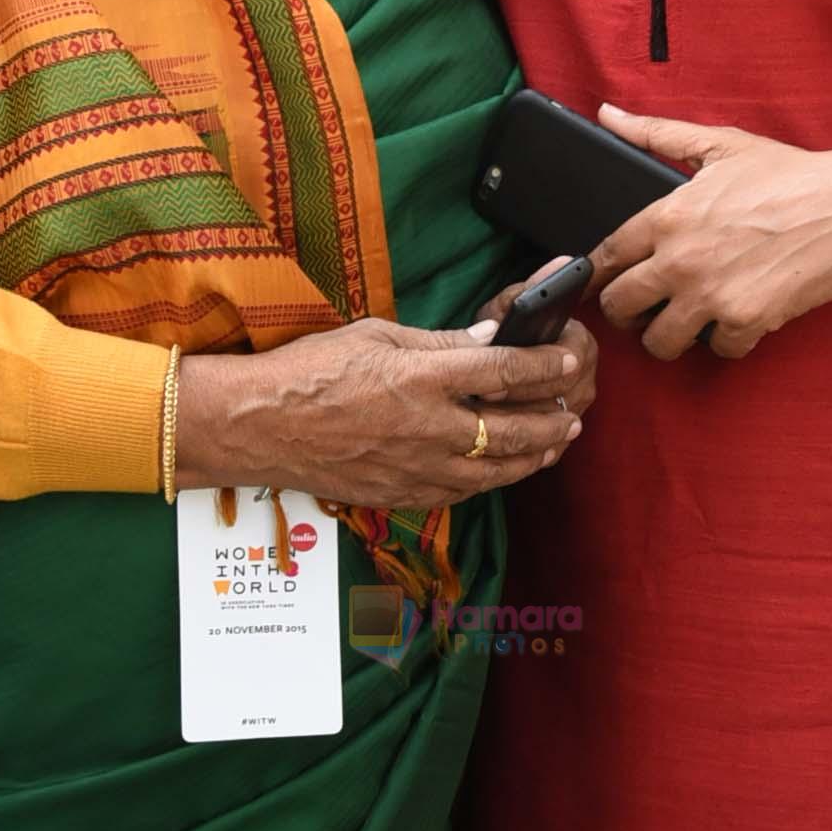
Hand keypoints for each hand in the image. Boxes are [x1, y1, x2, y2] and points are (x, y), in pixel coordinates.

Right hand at [176, 319, 591, 508]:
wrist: (259, 426)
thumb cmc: (309, 372)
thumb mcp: (375, 336)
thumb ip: (438, 343)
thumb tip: (487, 342)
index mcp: (422, 377)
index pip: (506, 372)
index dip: (547, 368)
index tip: (569, 362)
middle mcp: (428, 427)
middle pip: (515, 431)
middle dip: (552, 421)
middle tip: (571, 412)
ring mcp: (417, 468)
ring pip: (497, 472)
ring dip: (533, 457)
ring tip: (553, 444)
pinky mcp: (403, 494)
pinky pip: (462, 493)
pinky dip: (490, 481)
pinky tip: (501, 470)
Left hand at [589, 106, 831, 360]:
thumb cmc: (790, 174)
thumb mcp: (719, 144)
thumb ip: (655, 134)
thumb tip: (608, 114)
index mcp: (667, 216)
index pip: (605, 258)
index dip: (599, 273)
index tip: (605, 280)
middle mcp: (681, 260)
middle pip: (619, 308)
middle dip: (627, 310)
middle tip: (645, 306)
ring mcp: (711, 296)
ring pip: (658, 342)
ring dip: (669, 335)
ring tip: (686, 321)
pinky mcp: (746, 322)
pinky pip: (716, 350)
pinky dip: (726, 340)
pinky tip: (735, 319)